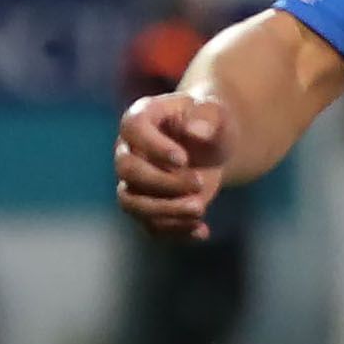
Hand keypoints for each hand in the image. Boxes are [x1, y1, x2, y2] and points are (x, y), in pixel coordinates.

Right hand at [116, 93, 229, 240]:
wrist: (213, 145)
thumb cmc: (210, 123)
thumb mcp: (215, 112)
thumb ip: (207, 115)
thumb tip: (196, 131)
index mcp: (140, 119)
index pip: (133, 130)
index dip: (155, 147)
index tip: (184, 159)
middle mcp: (128, 150)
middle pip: (128, 171)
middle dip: (163, 182)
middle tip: (200, 184)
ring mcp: (134, 181)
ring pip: (131, 203)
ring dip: (164, 211)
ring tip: (200, 209)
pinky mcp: (149, 204)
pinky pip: (150, 224)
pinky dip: (175, 231)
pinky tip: (203, 231)